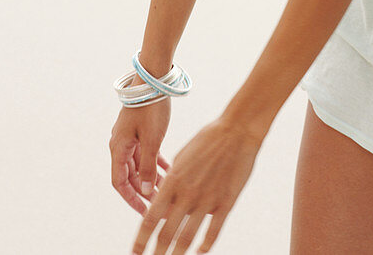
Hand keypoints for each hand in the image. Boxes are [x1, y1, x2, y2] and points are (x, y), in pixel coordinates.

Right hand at [110, 95, 171, 214]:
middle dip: (144, 190)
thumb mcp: (152, 140)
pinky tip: (168, 168)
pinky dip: (155, 161)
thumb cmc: (151, 107)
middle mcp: (120, 143)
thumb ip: (149, 168)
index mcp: (118, 147)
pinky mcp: (139, 128)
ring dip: (151, 176)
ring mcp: (129, 135)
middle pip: (129, 175)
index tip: (144, 211)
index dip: (131, 199)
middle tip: (159, 202)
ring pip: (139, 164)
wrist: (153, 78)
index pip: (120, 183)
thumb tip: (147, 192)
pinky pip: (145, 151)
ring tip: (167, 187)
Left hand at [130, 115, 262, 254]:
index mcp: (174, 181)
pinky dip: (205, 245)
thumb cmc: (207, 139)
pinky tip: (200, 251)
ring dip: (177, 254)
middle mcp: (187, 194)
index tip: (135, 252)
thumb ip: (172, 182)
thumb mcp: (181, 157)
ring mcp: (207, 200)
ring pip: (187, 237)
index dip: (141, 239)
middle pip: (167, 233)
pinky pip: (213, 231)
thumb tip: (165, 204)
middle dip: (157, 253)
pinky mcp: (226, 202)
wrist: (236, 131)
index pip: (151, 218)